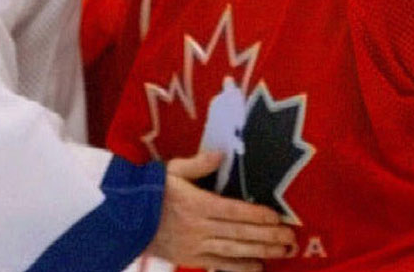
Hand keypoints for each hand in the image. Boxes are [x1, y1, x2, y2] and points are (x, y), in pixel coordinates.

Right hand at [146, 151, 295, 271]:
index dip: (256, 215)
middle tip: (291, 238)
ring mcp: (195, 245)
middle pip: (239, 233)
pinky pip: (219, 264)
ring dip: (261, 251)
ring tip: (283, 251)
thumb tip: (220, 154)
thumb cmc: (148, 191)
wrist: (123, 219)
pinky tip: (259, 267)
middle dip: (267, 236)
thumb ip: (197, 164)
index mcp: (196, 203)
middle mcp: (198, 227)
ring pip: (234, 251)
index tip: (276, 216)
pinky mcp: (190, 258)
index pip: (233, 211)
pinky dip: (240, 268)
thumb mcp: (170, 170)